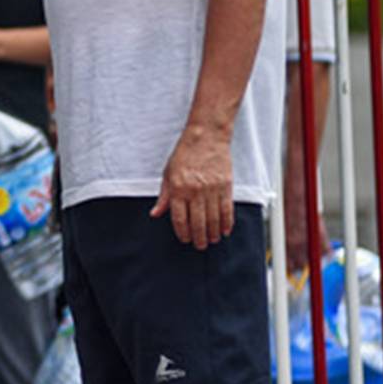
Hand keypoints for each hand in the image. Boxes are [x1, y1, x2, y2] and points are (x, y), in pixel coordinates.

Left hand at [150, 124, 233, 248]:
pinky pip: (227, 209)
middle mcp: (195, 191)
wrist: (206, 137)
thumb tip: (155, 213)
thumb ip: (164, 196)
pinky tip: (225, 230)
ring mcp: (211, 189)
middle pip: (197, 222)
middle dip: (199, 237)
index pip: (179, 218)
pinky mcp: (226, 186)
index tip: (185, 239)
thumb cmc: (185, 154)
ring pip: (213, 219)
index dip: (182, 232)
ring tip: (212, 240)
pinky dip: (227, 222)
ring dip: (213, 233)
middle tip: (200, 246)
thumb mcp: (168, 174)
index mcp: (178, 189)